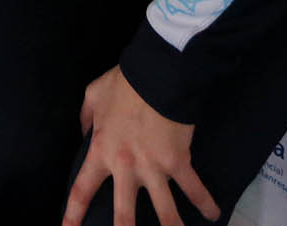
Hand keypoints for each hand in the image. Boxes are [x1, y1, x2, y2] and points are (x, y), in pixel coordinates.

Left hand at [64, 67, 218, 225]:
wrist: (157, 74)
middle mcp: (126, 167)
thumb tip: (84, 132)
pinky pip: (193, 188)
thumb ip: (85, 117)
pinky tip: (213, 214)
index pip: (82, 190)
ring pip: (164, 211)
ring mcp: (154, 167)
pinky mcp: (179, 161)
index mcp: (101, 152)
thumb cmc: (123, 83)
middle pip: (123, 214)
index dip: (73, 214)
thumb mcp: (93, 95)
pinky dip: (205, 202)